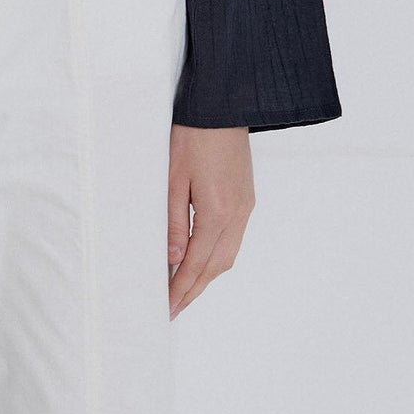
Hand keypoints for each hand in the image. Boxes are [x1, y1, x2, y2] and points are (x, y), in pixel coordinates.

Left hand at [167, 124, 255, 317]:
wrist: (223, 105)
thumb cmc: (191, 135)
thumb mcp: (173, 177)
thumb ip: (174, 221)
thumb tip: (174, 260)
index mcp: (218, 212)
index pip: (196, 263)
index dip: (181, 289)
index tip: (166, 308)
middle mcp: (238, 215)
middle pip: (216, 266)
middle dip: (194, 289)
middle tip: (173, 307)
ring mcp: (246, 207)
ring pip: (227, 255)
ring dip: (206, 275)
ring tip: (183, 289)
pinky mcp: (246, 198)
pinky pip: (232, 238)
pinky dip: (216, 256)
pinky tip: (200, 259)